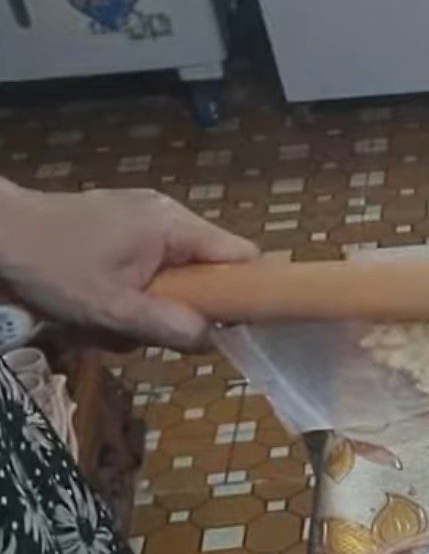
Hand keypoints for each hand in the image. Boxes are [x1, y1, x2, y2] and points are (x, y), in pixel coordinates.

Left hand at [0, 179, 258, 350]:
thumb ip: (168, 326)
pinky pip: (152, 263)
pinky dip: (138, 289)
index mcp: (175, 225)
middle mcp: (168, 214)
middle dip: (187, 305)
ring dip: (155, 304)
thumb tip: (212, 339)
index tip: (237, 324)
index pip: (242, 254)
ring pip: (177, 271)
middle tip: (153, 329)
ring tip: (115, 318)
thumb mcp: (112, 308)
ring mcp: (145, 216)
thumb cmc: (54, 267)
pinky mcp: (124, 225)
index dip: (249, 289)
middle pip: (208, 267)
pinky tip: (105, 301)